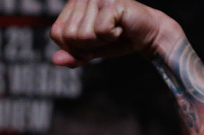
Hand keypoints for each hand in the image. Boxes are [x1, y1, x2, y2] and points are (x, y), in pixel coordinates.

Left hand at [49, 0, 174, 67]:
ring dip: (100, 42)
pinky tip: (120, 28)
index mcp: (74, 4)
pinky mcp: (111, 2)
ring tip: (113, 32)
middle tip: (105, 37)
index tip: (91, 43)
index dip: (72, 47)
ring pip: (82, 35)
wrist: (148, 35)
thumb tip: (56, 60)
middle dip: (87, 46)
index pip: (56, 33)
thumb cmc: (119, 40)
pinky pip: (100, 31)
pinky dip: (111, 37)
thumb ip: (73, 56)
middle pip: (69, 36)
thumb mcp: (90, 51)